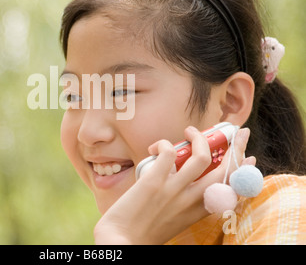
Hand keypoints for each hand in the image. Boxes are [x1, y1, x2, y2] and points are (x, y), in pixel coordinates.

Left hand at [93, 126, 253, 244]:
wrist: (122, 240)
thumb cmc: (144, 231)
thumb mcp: (176, 220)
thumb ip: (186, 204)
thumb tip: (185, 181)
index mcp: (199, 211)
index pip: (231, 189)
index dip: (243, 170)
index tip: (249, 157)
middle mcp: (192, 200)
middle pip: (225, 169)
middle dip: (236, 145)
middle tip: (234, 131)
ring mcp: (174, 189)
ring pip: (201, 155)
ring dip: (199, 137)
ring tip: (190, 131)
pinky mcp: (155, 180)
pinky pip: (169, 152)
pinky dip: (165, 143)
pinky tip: (157, 146)